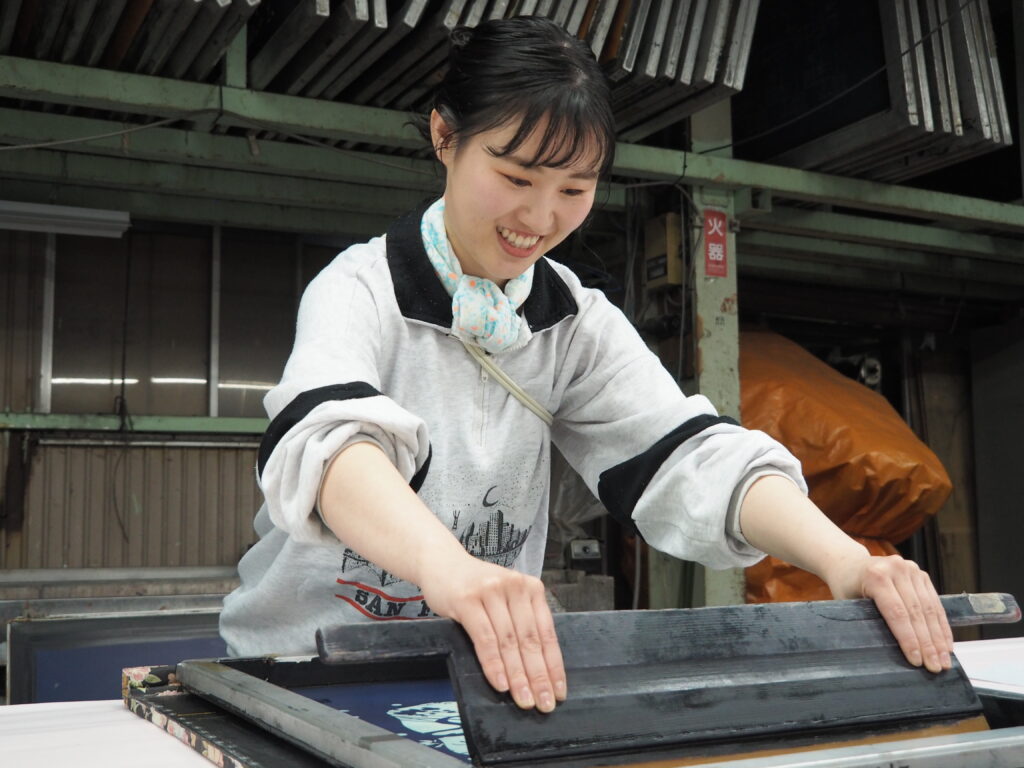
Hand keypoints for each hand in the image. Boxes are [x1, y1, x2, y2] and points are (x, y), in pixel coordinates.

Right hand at [418, 551, 565, 712]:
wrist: (441, 562)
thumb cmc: (474, 586)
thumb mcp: (505, 599)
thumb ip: (520, 623)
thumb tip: (535, 670)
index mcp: (531, 588)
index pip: (547, 633)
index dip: (553, 666)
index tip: (558, 691)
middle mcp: (515, 587)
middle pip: (530, 640)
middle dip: (538, 676)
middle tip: (544, 703)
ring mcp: (491, 592)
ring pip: (509, 641)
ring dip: (518, 675)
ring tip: (523, 699)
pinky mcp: (467, 600)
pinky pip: (485, 638)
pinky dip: (494, 664)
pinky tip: (501, 683)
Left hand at [824, 553, 952, 672]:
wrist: (850, 563)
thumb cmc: (847, 587)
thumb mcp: (848, 604)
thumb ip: (865, 622)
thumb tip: (887, 654)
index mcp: (875, 576)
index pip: (896, 613)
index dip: (908, 639)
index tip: (916, 661)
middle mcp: (896, 569)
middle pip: (916, 612)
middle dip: (927, 644)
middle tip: (934, 667)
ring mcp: (911, 570)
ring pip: (929, 609)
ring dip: (938, 638)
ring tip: (943, 661)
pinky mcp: (921, 574)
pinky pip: (935, 603)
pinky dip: (941, 625)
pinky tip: (946, 643)